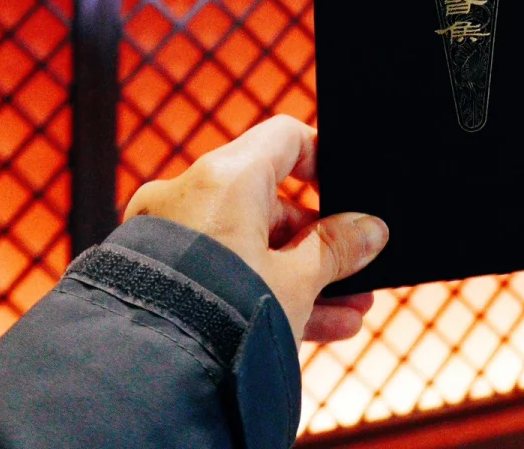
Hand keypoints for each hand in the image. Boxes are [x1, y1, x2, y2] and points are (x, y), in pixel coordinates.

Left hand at [124, 116, 387, 343]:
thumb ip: (337, 249)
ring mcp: (168, 236)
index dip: (322, 159)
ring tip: (347, 310)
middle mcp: (188, 195)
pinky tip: (316, 325)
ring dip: (299, 272)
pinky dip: (261, 288)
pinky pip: (221, 270)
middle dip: (317, 241)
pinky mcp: (158, 276)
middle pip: (268, 200)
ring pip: (248, 242)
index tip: (347, 193)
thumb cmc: (223, 319)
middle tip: (354, 270)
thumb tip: (371, 230)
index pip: (284, 139)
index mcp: (224, 176)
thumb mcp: (297, 282)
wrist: (153, 384)